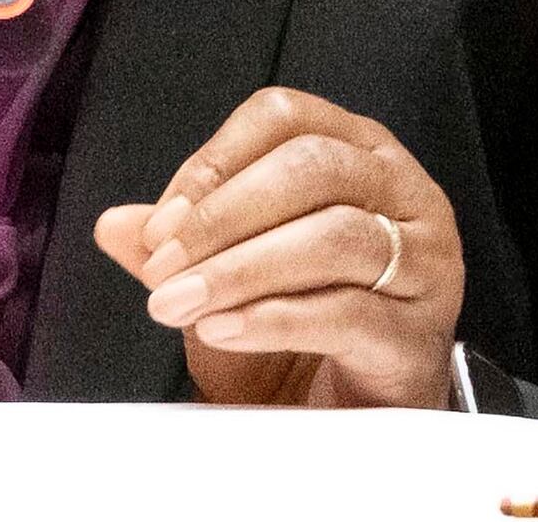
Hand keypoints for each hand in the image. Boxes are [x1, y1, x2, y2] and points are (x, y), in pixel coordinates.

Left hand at [90, 86, 465, 407]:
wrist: (352, 420)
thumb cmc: (299, 333)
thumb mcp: (227, 277)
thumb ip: (181, 244)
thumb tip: (112, 224)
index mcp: (358, 152)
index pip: (285, 116)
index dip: (215, 160)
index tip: (159, 221)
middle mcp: (404, 192)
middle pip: (313, 167)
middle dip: (223, 215)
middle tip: (161, 265)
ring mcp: (424, 263)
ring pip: (333, 235)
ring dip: (239, 269)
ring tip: (179, 302)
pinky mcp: (419, 334)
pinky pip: (347, 312)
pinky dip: (272, 318)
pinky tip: (221, 331)